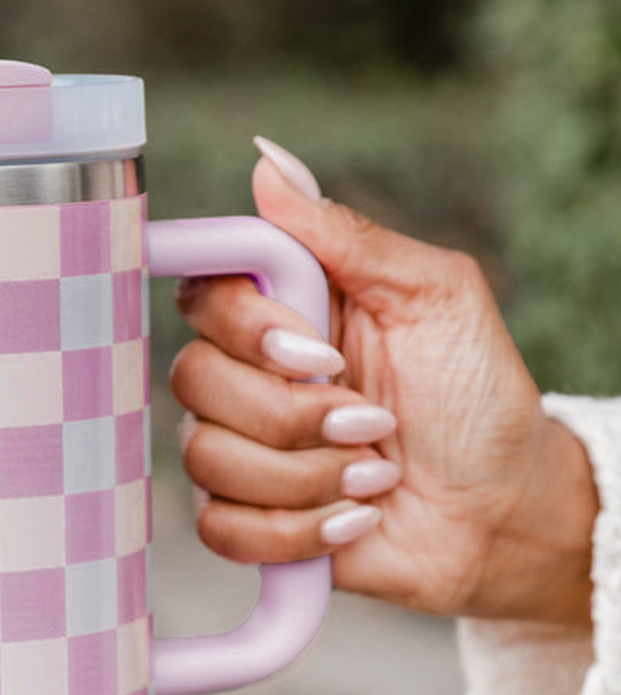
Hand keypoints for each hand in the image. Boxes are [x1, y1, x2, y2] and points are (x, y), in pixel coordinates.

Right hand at [169, 139, 597, 624]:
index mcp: (286, 309)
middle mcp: (251, 374)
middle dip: (292, 412)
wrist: (501, 510)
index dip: (241, 324)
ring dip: (306, 475)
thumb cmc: (478, 397)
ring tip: (375, 471)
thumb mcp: (436, 296)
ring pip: (205, 458)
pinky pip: (221, 528)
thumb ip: (347, 236)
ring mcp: (245, 449)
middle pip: (193, 378)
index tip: (312, 348)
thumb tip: (268, 164)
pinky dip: (296, 531)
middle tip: (370, 419)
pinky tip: (352, 518)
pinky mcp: (250, 521)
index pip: (202, 292)